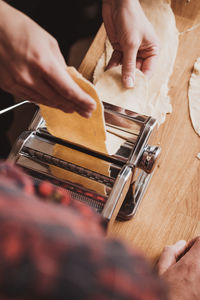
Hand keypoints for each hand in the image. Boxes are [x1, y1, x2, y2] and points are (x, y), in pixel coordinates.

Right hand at [0, 1, 95, 117]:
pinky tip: (53, 103)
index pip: (68, 90)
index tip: (90, 105)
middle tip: (85, 112)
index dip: (82, 100)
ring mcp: (18, 83)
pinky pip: (32, 98)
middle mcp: (29, 76)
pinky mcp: (9, 86)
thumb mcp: (48, 41)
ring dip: (61, 107)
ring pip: (45, 102)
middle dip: (75, 107)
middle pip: (58, 99)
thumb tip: (69, 78)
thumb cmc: (18, 28)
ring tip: (72, 109)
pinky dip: (45, 101)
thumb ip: (60, 63)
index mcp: (42, 63)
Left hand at [102, 0, 158, 87]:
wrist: (117, 3)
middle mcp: (142, 52)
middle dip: (128, 79)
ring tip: (112, 84)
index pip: (148, 71)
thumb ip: (129, 65)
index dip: (141, 82)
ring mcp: (130, 51)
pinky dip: (112, 67)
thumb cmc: (130, 19)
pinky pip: (117, 62)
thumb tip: (130, 84)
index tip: (132, 92)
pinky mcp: (120, 48)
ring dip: (119, 74)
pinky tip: (107, 73)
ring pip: (125, 68)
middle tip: (120, 90)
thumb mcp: (131, 44)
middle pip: (136, 71)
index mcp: (152, 50)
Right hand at [157, 237, 199, 299]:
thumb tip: (179, 244)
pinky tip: (193, 286)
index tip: (188, 251)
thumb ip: (170, 253)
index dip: (194, 244)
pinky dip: (198, 279)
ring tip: (191, 277)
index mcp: (193, 263)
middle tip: (189, 265)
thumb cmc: (169, 295)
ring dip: (199, 268)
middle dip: (197, 257)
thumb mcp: (161, 272)